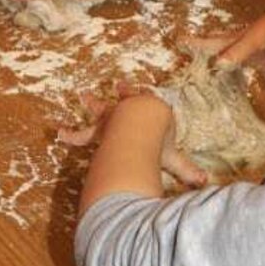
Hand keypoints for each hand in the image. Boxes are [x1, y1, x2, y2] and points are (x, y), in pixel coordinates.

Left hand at [67, 92, 208, 201]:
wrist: (143, 127)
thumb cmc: (158, 140)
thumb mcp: (173, 158)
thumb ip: (187, 171)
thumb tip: (207, 183)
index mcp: (147, 115)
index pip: (147, 107)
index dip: (145, 100)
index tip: (142, 89)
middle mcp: (128, 113)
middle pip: (125, 101)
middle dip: (125, 92)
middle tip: (120, 82)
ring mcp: (111, 118)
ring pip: (100, 110)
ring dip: (93, 102)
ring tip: (84, 93)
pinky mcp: (98, 130)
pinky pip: (81, 134)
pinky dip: (70, 134)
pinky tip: (58, 133)